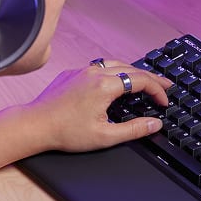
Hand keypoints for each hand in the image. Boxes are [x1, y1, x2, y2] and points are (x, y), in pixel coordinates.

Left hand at [28, 59, 170, 152]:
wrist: (35, 125)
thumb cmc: (65, 131)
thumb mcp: (105, 136)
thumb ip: (134, 129)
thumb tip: (155, 124)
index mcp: (105, 86)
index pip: (141, 80)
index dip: (157, 90)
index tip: (164, 101)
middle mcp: (94, 72)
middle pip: (132, 68)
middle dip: (151, 78)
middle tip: (165, 85)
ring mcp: (82, 70)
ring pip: (116, 64)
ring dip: (134, 71)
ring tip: (145, 80)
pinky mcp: (73, 73)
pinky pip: (100, 66)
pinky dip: (115, 71)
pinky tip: (117, 80)